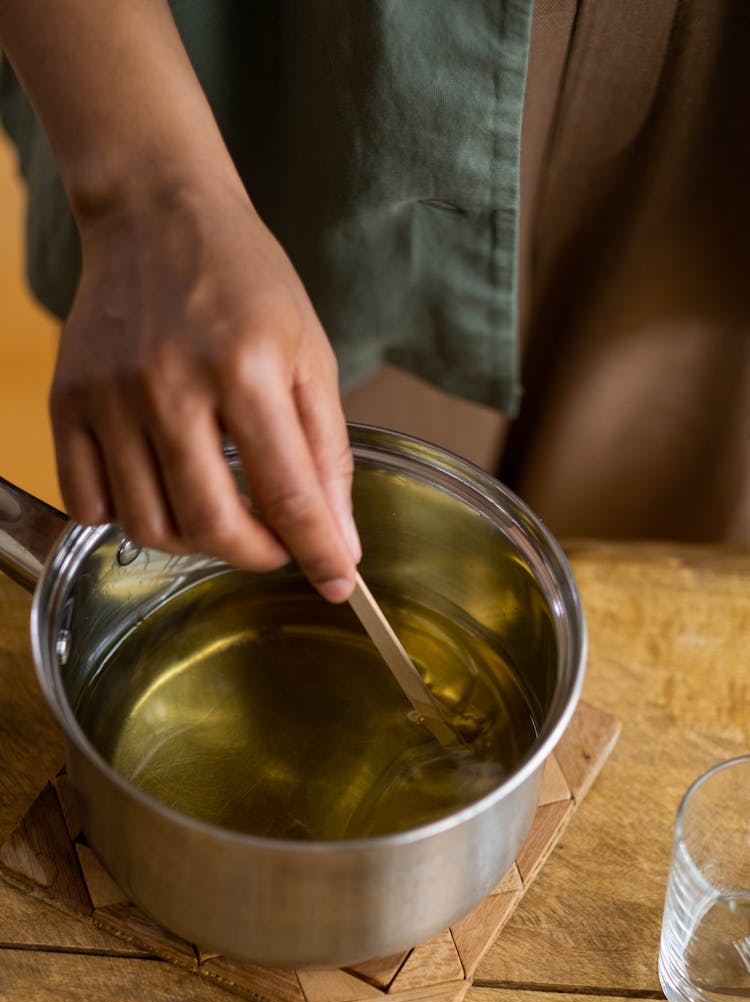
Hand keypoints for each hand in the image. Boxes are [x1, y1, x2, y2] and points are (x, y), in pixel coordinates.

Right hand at [50, 178, 360, 601]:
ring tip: (221, 512)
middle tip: (276, 544)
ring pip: (150, 527)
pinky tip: (160, 493)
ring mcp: (110, 397)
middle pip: (212, 525)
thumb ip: (327, 450)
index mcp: (246, 367)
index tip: (338, 583)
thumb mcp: (309, 354)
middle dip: (258, 555)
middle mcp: (170, 385)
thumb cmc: (245, 281)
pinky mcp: (67, 402)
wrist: (157, 215)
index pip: (290, 493)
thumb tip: (341, 538)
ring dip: (196, 543)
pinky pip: (88, 504)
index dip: (320, 552)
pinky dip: (128, 521)